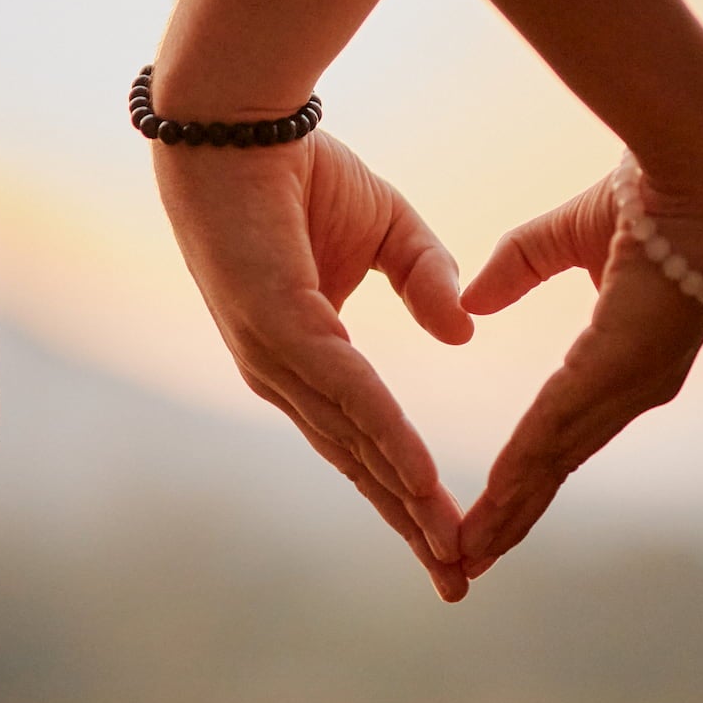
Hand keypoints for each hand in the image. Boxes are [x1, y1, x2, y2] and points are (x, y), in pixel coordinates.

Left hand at [155, 129, 473, 600]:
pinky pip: (344, 392)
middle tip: (455, 582)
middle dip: (407, 527)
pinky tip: (420, 480)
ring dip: (403, 501)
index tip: (450, 541)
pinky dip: (385, 437)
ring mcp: (274, 356)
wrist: (241, 119)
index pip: (361, 441)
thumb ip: (427, 281)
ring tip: (450, 551)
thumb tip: (461, 335)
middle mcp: (283, 374)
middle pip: (356, 464)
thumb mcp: (392, 231)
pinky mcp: (275, 325)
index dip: (407, 494)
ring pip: (352, 443)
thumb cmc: (304, 175)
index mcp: (303, 359)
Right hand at [458, 158, 702, 573]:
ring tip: (469, 548)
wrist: (696, 170)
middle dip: (513, 516)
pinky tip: (493, 497)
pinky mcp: (626, 363)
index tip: (486, 512)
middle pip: (561, 465)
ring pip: (557, 458)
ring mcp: (633, 381)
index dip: (524, 476)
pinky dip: (523, 465)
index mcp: (626, 361)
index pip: (565, 433)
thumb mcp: (563, 237)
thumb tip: (473, 302)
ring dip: (510, 508)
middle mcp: (633, 386)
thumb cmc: (646, 198)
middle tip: (469, 559)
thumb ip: (518, 267)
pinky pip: (560, 423)